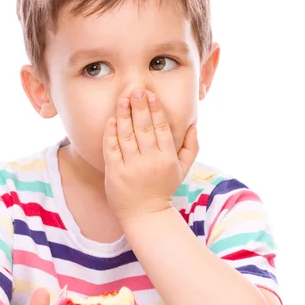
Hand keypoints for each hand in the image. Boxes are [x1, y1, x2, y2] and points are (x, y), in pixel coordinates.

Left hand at [102, 87, 198, 221]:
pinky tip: (112, 120)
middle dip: (140, 107)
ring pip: (127, 135)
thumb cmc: (163, 189)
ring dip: (124, 116)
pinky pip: (111, 149)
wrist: (145, 215)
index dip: (156, 110)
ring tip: (122, 100)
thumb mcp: (182, 170)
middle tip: (136, 90)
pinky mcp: (115, 172)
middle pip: (144, 128)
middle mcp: (150, 161)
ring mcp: (131, 167)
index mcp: (167, 158)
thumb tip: (194, 125)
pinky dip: (111, 133)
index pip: (161, 128)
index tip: (151, 95)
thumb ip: (191, 147)